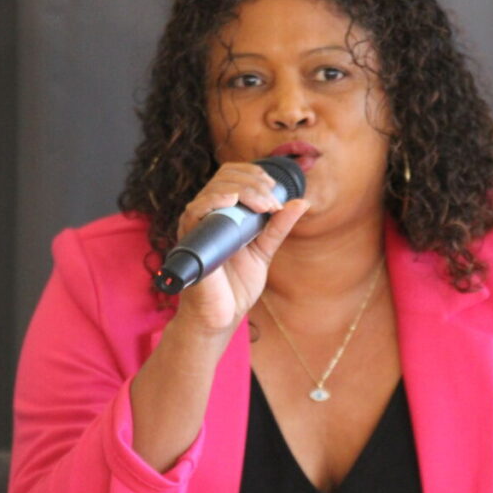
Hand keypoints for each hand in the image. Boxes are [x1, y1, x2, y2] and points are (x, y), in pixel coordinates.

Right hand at [173, 162, 308, 332]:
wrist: (222, 316)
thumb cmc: (237, 285)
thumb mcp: (264, 250)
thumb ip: (278, 226)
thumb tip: (302, 201)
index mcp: (222, 213)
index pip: (233, 176)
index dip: (255, 175)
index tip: (276, 193)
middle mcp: (207, 215)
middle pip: (225, 177)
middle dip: (254, 183)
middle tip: (272, 203)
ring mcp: (196, 226)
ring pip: (214, 189)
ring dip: (244, 190)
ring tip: (264, 206)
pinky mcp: (190, 240)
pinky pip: (196, 211)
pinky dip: (214, 200)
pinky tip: (231, 201)